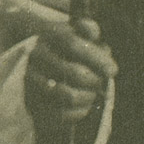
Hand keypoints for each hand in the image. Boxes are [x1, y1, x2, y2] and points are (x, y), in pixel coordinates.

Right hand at [25, 17, 116, 143]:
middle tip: (102, 83)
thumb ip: (86, 28)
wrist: (41, 66)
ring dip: (87, 97)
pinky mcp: (31, 103)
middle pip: (73, 72)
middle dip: (94, 80)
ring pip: (67, 95)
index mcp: (47, 34)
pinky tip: (85, 107)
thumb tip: (93, 32)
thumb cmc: (68, 49)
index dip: (95, 57)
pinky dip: (78, 113)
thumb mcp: (76, 33)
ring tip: (93, 94)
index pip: (71, 43)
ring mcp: (31, 80)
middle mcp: (36, 55)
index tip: (112, 70)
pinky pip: (60, 114)